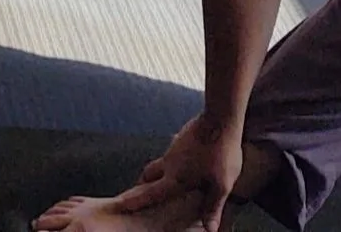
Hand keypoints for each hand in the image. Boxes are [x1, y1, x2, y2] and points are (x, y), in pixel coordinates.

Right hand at [109, 114, 245, 231]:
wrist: (219, 120)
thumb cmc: (220, 155)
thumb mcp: (221, 185)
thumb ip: (212, 207)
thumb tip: (210, 230)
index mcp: (176, 178)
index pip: (151, 193)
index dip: (135, 200)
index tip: (119, 203)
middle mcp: (169, 163)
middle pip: (148, 174)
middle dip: (141, 184)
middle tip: (136, 191)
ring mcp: (174, 149)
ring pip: (160, 163)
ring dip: (156, 173)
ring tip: (162, 180)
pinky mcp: (181, 140)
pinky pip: (172, 154)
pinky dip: (172, 163)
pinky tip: (186, 163)